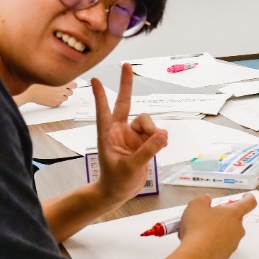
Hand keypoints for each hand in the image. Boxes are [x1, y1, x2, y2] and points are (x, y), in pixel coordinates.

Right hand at [25, 81, 76, 107]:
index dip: (71, 85)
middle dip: (66, 91)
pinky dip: (56, 101)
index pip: (74, 85)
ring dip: (61, 96)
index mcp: (63, 82)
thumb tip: (65, 78)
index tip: (69, 85)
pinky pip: (59, 103)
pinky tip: (50, 97)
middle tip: (60, 89)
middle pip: (71, 92)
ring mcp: (59, 98)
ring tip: (53, 93)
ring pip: (65, 98)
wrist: (30, 90)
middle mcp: (63, 90)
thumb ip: (59, 78)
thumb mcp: (51, 76)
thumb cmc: (38, 82)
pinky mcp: (55, 104)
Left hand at [91, 64, 167, 205]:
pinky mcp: (142, 140)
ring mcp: (131, 134)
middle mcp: (119, 130)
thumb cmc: (116, 181)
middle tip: (126, 65)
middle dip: (127, 85)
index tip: (96, 79)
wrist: (119, 192)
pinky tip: (161, 146)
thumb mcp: (131, 167)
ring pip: (147, 121)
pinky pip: (155, 132)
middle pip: (124, 102)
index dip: (101, 96)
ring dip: (154, 131)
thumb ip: (147, 151)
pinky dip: (159, 138)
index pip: (104, 112)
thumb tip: (162, 135)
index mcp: (107, 135)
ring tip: (159, 144)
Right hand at [178, 194, 256, 258]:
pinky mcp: (226, 256)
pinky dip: (212, 243)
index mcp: (234, 214)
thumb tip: (206, 200)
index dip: (248, 198)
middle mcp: (237, 229)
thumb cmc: (198, 229)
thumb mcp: (196, 205)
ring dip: (217, 230)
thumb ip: (203, 199)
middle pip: (235, 219)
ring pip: (227, 233)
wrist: (197, 257)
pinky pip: (221, 246)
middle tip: (208, 216)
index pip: (249, 203)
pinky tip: (199, 243)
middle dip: (223, 216)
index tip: (245, 197)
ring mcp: (233, 244)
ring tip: (199, 231)